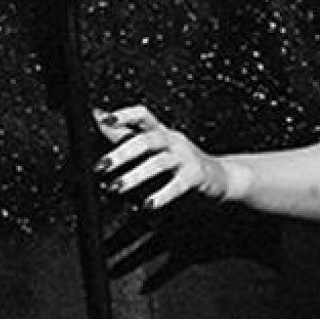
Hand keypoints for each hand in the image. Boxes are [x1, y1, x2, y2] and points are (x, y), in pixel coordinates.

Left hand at [93, 104, 230, 209]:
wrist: (221, 177)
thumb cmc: (181, 162)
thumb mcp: (154, 147)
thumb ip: (126, 135)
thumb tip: (98, 117)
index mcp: (160, 131)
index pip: (142, 114)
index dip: (123, 115)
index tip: (102, 119)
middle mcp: (172, 140)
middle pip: (146, 140)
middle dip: (121, 153)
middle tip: (101, 167)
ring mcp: (185, 157)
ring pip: (158, 163)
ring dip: (135, 176)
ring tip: (116, 188)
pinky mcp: (196, 176)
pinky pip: (177, 185)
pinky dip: (161, 195)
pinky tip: (148, 204)